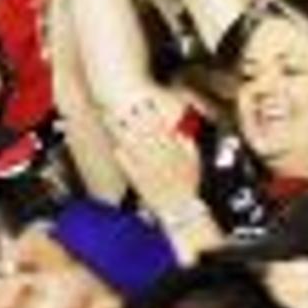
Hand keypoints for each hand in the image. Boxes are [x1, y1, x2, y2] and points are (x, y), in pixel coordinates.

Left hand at [108, 96, 206, 216]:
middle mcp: (159, 156)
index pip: (160, 126)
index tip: (144, 100)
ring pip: (133, 145)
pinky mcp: (138, 179)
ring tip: (112, 120)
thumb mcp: (195, 161)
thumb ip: (187, 143)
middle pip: (143, 132)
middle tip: (123, 103)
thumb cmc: (189, 184)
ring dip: (122, 132)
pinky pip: (128, 165)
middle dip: (134, 117)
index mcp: (173, 150)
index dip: (151, 113)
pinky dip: (122, 156)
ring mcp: (147, 167)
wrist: (181, 208)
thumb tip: (180, 129)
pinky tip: (115, 146)